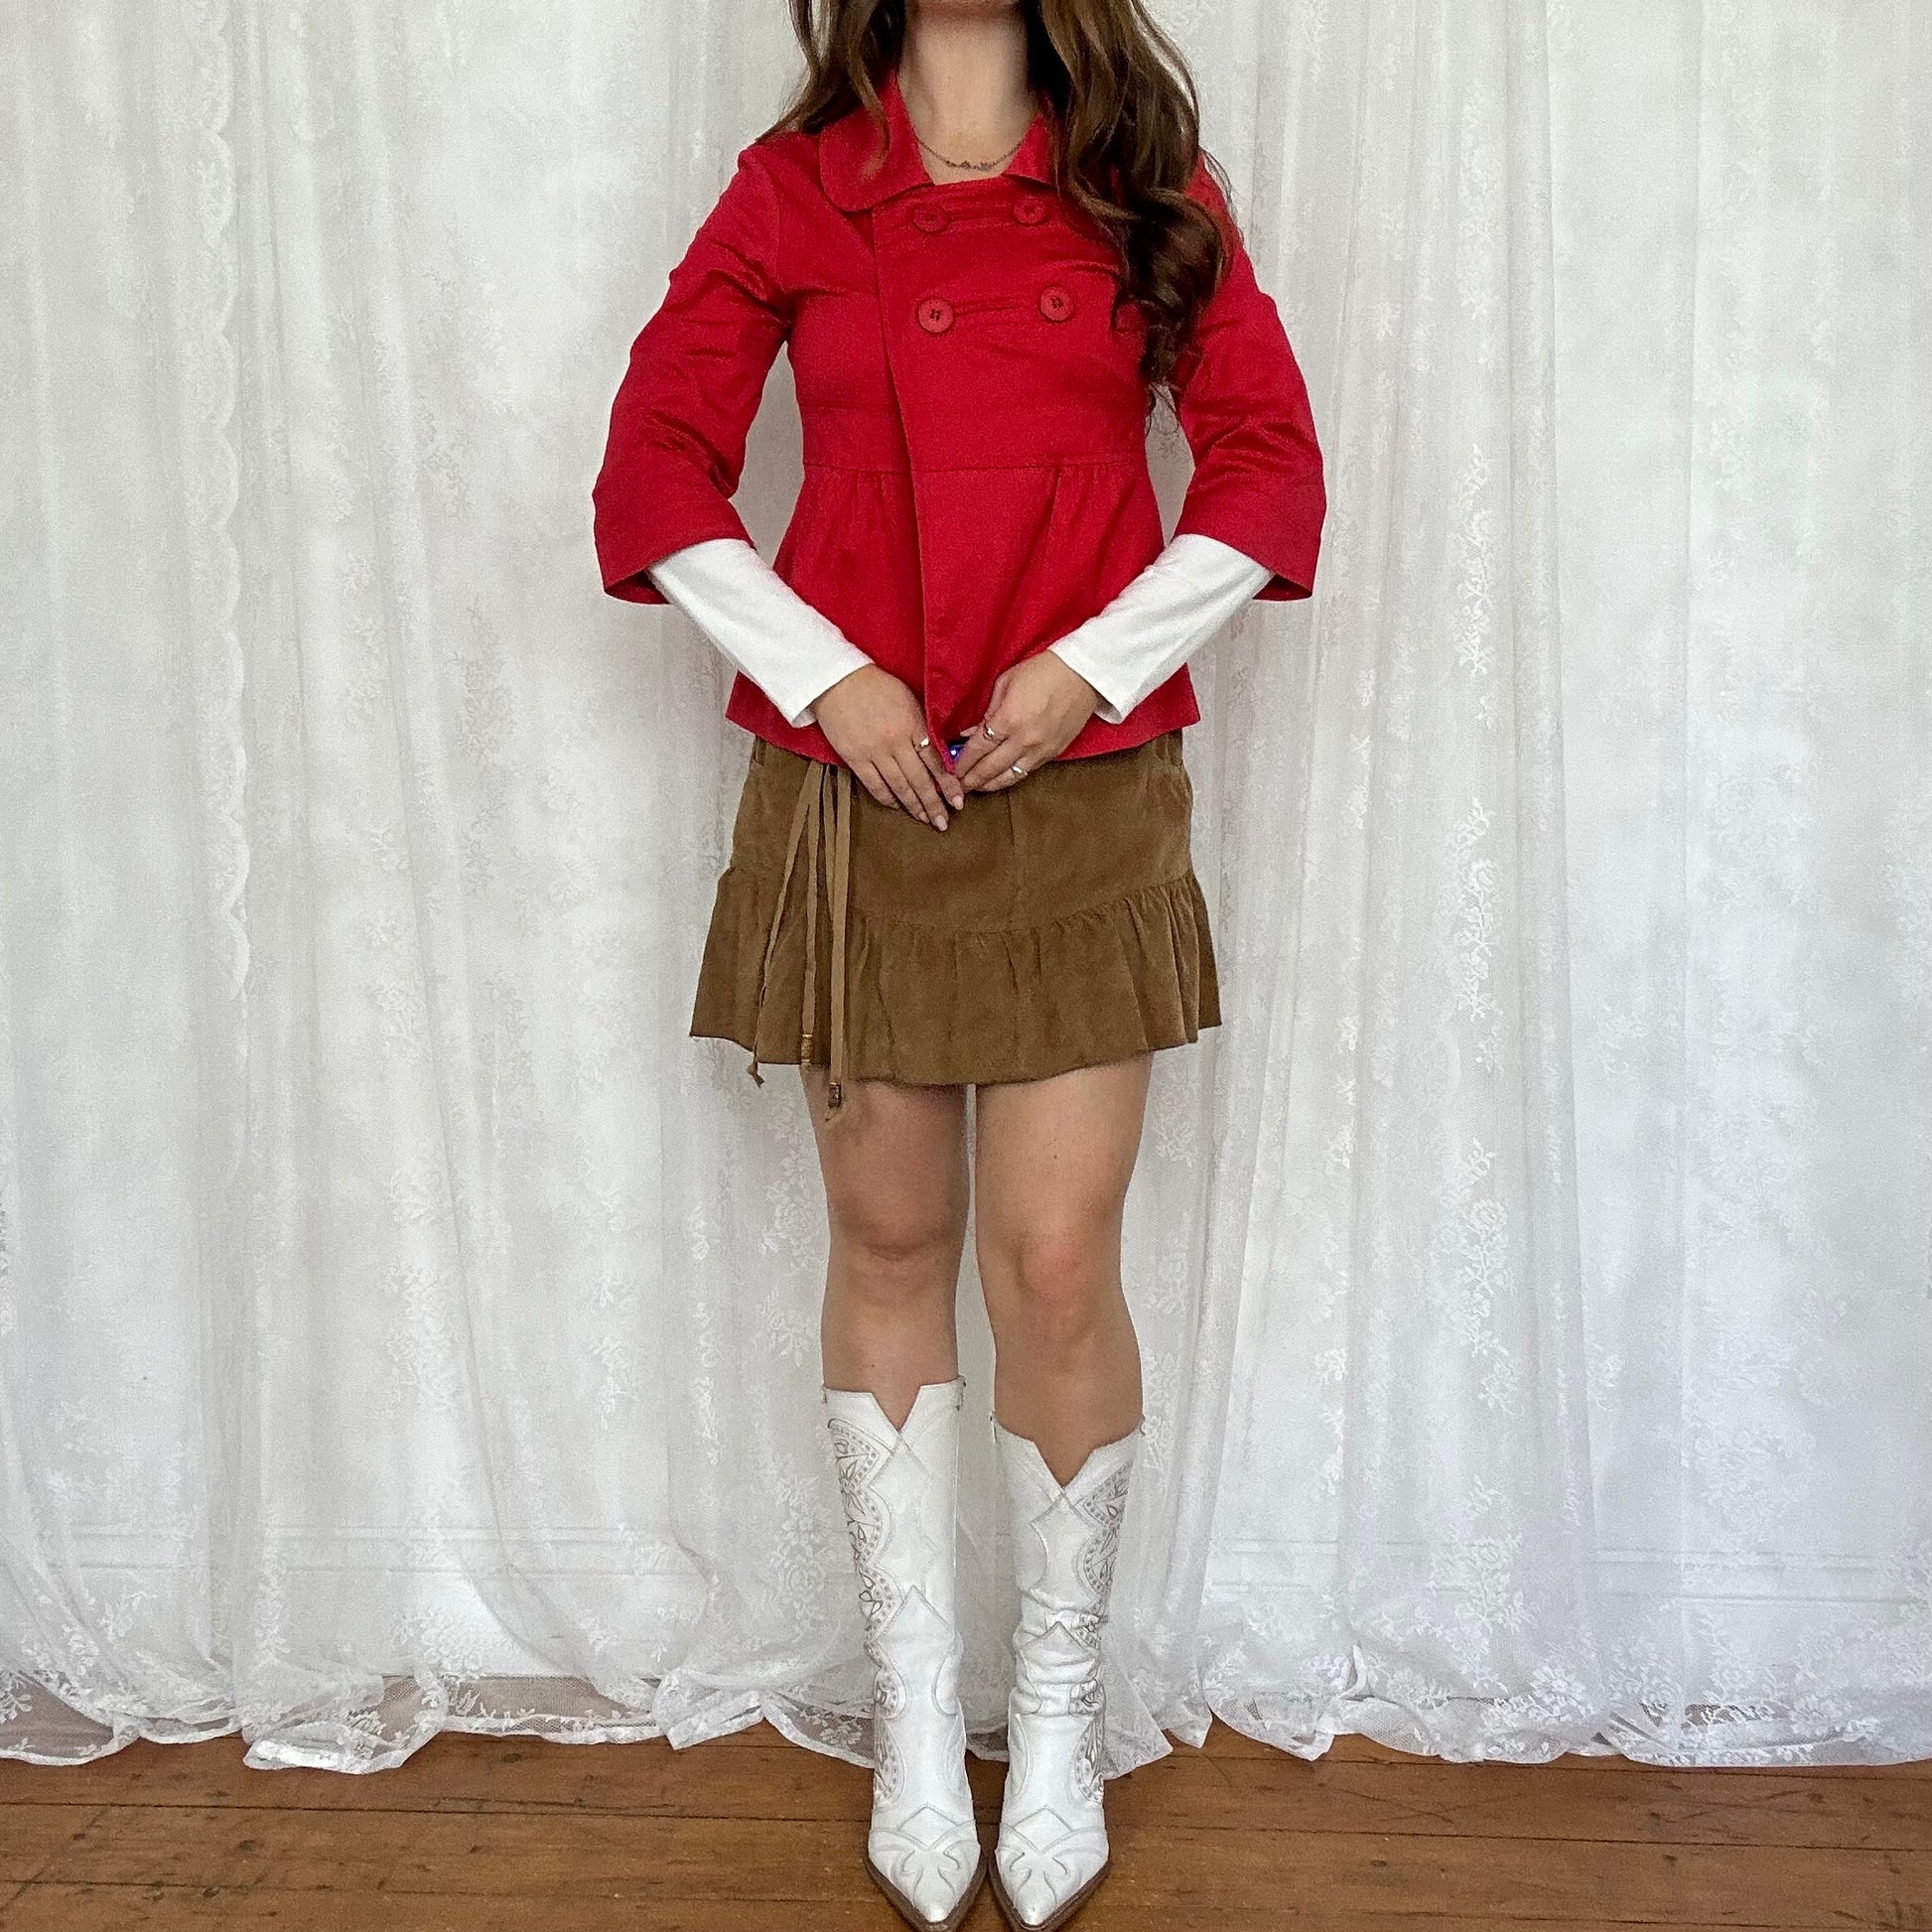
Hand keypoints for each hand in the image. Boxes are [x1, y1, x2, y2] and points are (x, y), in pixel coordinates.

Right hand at [811, 664, 966, 828]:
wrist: (836, 680)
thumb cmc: (875, 685)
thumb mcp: (909, 699)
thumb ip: (923, 726)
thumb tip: (939, 752)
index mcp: (912, 725)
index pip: (936, 762)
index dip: (948, 784)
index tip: (958, 800)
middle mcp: (895, 742)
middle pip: (920, 781)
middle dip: (934, 804)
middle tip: (944, 821)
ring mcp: (874, 752)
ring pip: (899, 787)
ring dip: (914, 806)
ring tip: (925, 819)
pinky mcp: (854, 758)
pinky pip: (874, 785)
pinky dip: (887, 798)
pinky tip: (897, 806)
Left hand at [948, 651, 1100, 793]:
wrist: (1083, 674)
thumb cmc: (1043, 671)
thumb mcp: (1006, 684)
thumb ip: (987, 712)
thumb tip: (969, 735)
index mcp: (1009, 719)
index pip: (978, 749)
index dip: (962, 762)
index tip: (952, 770)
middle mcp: (1024, 740)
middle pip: (990, 769)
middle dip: (971, 780)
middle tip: (957, 788)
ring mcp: (1041, 749)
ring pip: (1009, 777)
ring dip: (990, 785)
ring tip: (976, 788)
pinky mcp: (1054, 753)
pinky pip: (1027, 771)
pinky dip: (1010, 777)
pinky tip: (1000, 779)